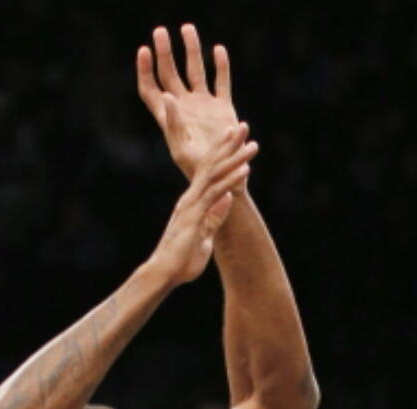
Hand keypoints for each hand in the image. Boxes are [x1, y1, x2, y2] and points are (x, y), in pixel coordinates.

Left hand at [138, 23, 239, 179]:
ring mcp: (204, 105)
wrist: (225, 181)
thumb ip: (174, 124)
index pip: (151, 88)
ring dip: (191, 50)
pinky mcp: (223, 108)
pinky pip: (221, 81)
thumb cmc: (199, 173)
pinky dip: (221, 66)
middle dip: (164, 52)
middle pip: (170, 73)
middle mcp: (185, 107)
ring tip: (187, 28)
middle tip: (160, 32)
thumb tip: (167, 95)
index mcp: (169, 118)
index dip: (145, 70)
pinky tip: (218, 50)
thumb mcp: (182, 151)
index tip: (144, 51)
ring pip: (195, 70)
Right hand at [148, 125, 256, 287]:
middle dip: (228, 144)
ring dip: (235, 158)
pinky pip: (215, 193)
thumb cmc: (181, 261)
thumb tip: (227, 199)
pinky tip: (245, 169)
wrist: (164, 273)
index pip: (207, 171)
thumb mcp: (204, 238)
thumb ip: (214, 218)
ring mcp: (192, 204)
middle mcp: (191, 197)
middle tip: (242, 126)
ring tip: (252, 145)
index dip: (221, 153)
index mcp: (192, 202)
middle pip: (211, 164)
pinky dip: (231, 179)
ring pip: (215, 174)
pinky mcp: (195, 215)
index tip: (233, 138)